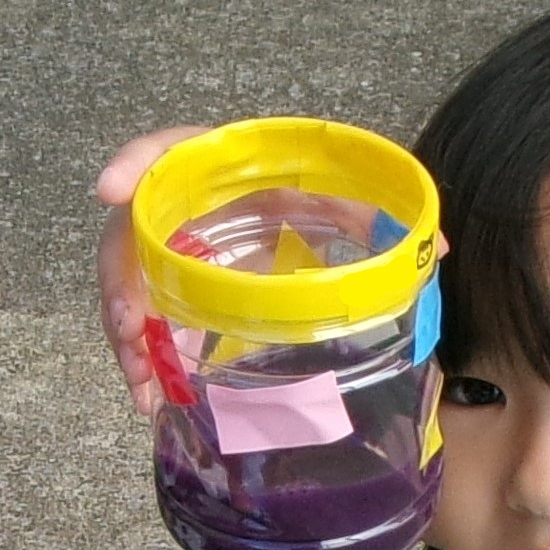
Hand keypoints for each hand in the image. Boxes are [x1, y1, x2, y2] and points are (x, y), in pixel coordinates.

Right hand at [96, 125, 447, 415]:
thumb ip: (390, 222)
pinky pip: (145, 320)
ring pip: (130, 283)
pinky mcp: (178, 290)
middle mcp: (196, 206)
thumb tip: (439, 251)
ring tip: (142, 384)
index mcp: (234, 169)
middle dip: (121, 281)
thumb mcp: (360, 209)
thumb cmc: (334, 210)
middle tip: (130, 330)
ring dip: (126, 334)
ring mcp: (181, 249)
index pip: (174, 150)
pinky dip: (142, 359)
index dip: (138, 162)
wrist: (323, 234)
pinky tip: (151, 399)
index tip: (110, 192)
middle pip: (134, 230)